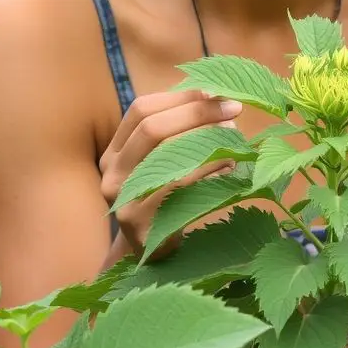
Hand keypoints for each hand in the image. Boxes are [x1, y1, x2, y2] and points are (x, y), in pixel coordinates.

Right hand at [98, 89, 241, 261]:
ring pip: (166, 158)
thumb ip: (178, 133)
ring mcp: (123, 201)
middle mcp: (112, 173)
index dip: (179, 97)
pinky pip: (180, 189)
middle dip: (197, 112)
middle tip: (234, 108)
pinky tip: (230, 164)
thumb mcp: (163, 163)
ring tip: (235, 134)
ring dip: (208, 140)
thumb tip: (219, 97)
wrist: (151, 255)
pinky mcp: (142, 225)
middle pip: (151, 128)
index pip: (141, 109)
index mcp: (115, 151)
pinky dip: (209, 171)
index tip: (216, 92)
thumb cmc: (166, 199)